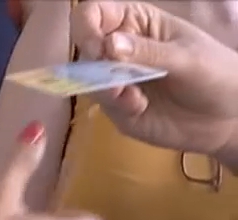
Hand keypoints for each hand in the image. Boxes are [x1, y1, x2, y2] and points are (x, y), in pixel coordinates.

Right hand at [70, 1, 237, 157]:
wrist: (227, 118)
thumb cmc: (214, 74)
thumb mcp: (187, 58)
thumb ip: (148, 52)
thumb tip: (107, 45)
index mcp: (135, 22)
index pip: (93, 14)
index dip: (86, 27)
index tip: (99, 49)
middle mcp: (118, 48)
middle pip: (84, 47)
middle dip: (94, 64)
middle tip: (115, 79)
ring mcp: (115, 78)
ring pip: (87, 79)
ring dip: (105, 88)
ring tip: (132, 98)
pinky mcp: (116, 107)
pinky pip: (102, 104)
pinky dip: (117, 105)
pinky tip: (139, 107)